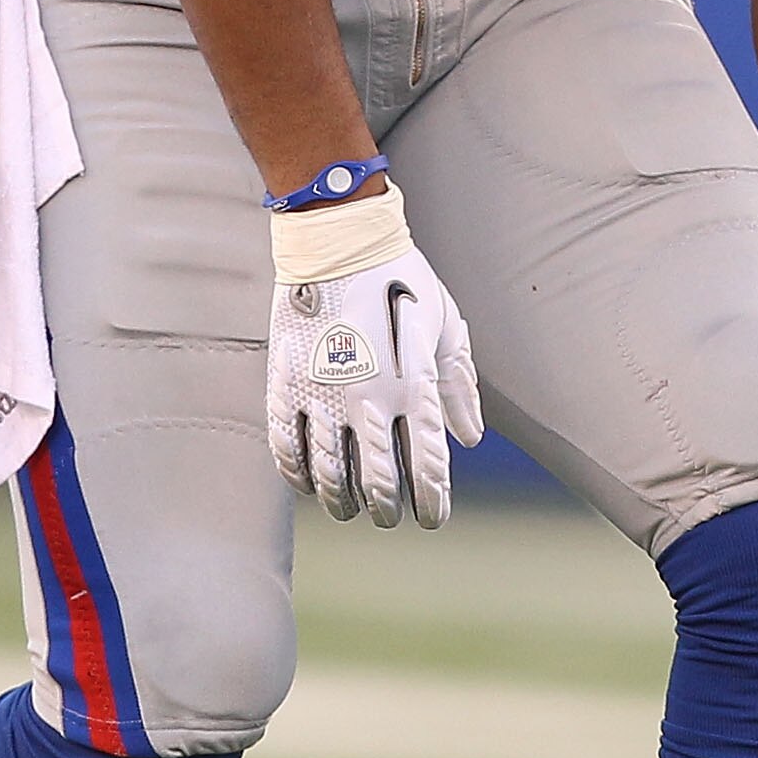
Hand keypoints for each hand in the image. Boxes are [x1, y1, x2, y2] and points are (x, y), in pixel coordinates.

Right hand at [266, 184, 482, 527]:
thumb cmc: (402, 280)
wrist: (339, 239)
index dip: (431, 503)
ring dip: (343, 503)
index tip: (432, 517)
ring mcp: (324, 394)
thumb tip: (469, 438)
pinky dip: (298, 476)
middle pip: (378, 484)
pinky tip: (309, 485)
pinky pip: (287, 448)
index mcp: (415, 386)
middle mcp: (370, 399)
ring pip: (330, 476)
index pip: (426, 467)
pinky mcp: (287, 384)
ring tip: (350, 510)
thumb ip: (459, 386)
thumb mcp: (445, 326)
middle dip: (388, 511)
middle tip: (391, 517)